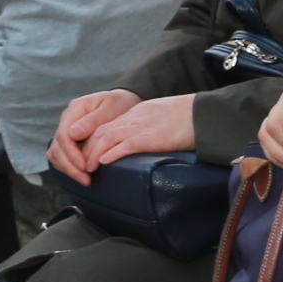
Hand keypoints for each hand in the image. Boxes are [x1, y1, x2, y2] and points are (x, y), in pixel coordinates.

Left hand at [48, 89, 200, 182]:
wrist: (201, 113)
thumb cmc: (185, 118)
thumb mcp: (159, 118)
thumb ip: (145, 126)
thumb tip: (140, 141)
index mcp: (135, 114)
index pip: (105, 125)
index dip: (92, 141)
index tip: (87, 154)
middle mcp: (133, 119)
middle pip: (100, 132)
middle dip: (87, 149)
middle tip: (81, 165)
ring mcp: (140, 127)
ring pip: (106, 138)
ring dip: (93, 154)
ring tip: (87, 168)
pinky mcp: (149, 137)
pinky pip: (125, 144)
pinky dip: (111, 153)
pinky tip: (103, 162)